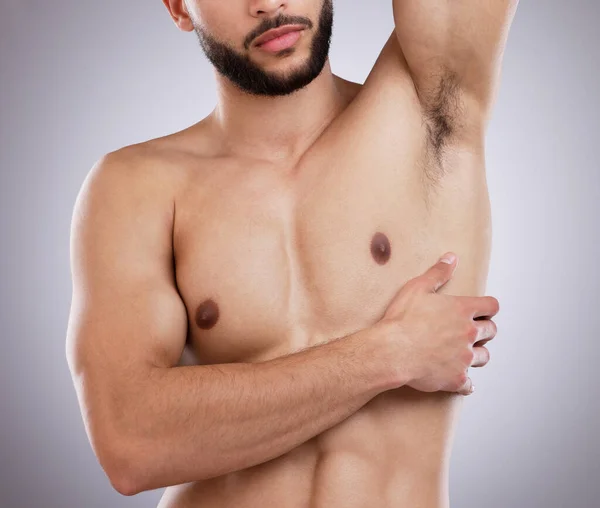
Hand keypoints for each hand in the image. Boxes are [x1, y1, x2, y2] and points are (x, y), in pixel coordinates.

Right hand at [375, 252, 498, 394]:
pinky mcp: (456, 378)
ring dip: (477, 354)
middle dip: (484, 330)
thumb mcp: (417, 288)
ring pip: (484, 357)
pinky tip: (460, 380)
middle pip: (491, 331)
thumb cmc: (402, 320)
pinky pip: (469, 384)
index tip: (481, 310)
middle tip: (471, 331)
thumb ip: (438, 273)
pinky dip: (466, 383)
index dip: (488, 307)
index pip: (491, 306)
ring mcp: (464, 358)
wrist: (392, 351)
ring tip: (465, 353)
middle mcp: (468, 334)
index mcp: (462, 310)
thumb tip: (451, 258)